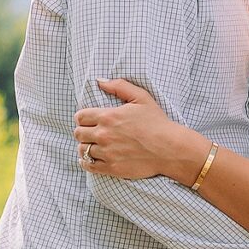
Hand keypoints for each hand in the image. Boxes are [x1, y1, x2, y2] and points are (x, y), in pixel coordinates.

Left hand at [75, 79, 197, 181]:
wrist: (169, 148)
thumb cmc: (157, 122)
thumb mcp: (141, 97)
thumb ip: (119, 86)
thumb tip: (99, 81)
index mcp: (108, 116)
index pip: (80, 117)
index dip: (82, 118)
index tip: (88, 120)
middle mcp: (104, 135)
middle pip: (78, 133)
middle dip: (82, 132)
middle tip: (90, 133)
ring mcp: (107, 153)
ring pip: (82, 150)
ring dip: (85, 147)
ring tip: (92, 146)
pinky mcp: (112, 167)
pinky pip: (89, 165)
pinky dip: (86, 162)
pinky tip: (89, 159)